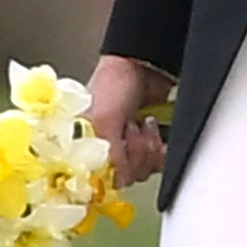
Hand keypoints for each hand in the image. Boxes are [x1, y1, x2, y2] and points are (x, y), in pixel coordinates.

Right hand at [86, 56, 170, 187]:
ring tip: (142, 124)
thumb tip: (119, 181)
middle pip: (126, 175)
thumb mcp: (104, 120)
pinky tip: (153, 128)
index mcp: (84, 146)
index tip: (119, 155)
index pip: (98, 178)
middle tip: (130, 129)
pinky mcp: (149, 144)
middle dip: (135, 151)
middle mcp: (105, 151)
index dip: (112, 170)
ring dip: (148, 146)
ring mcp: (128, 148)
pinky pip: (160, 161)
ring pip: (145, 169)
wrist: (143, 65)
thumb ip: (111, 154)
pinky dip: (162, 147)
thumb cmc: (114, 85)